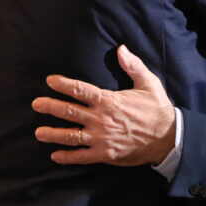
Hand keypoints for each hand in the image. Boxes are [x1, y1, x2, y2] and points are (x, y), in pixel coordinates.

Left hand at [32, 45, 174, 165]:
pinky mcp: (105, 154)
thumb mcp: (148, 83)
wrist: (169, 138)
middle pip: (69, 112)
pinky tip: (55, 155)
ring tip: (38, 132)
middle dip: (50, 107)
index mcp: (109, 100)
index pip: (80, 90)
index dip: (63, 85)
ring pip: (71, 135)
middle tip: (36, 104)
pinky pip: (82, 156)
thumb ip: (133, 65)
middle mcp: (101, 119)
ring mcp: (101, 138)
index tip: (50, 81)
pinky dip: (68, 157)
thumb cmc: (157, 109)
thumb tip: (121, 48)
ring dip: (53, 134)